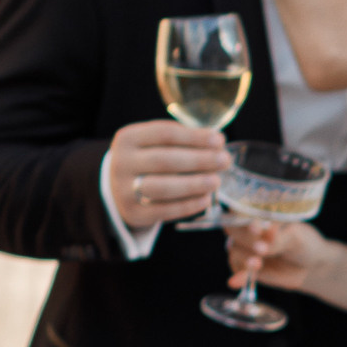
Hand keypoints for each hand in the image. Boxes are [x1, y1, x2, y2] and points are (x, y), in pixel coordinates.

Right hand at [107, 116, 227, 227]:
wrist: (121, 189)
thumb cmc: (149, 161)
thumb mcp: (154, 144)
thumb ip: (181, 141)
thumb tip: (217, 145)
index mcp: (128, 138)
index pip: (165, 134)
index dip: (195, 137)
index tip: (220, 140)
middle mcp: (121, 163)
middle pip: (165, 160)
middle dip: (199, 160)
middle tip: (225, 160)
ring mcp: (124, 189)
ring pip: (162, 187)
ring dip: (194, 184)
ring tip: (217, 181)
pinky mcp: (134, 212)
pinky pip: (164, 210)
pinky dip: (188, 205)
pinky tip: (206, 199)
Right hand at [225, 216, 330, 292]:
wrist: (310, 267)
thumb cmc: (304, 243)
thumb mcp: (296, 238)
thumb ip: (279, 240)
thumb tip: (261, 247)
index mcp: (260, 212)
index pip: (243, 209)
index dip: (245, 217)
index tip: (257, 228)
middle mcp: (247, 227)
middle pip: (233, 228)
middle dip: (245, 238)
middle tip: (261, 249)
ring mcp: (245, 247)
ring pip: (235, 249)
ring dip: (245, 258)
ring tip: (258, 264)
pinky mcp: (245, 266)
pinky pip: (237, 269)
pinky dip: (238, 275)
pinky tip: (236, 281)